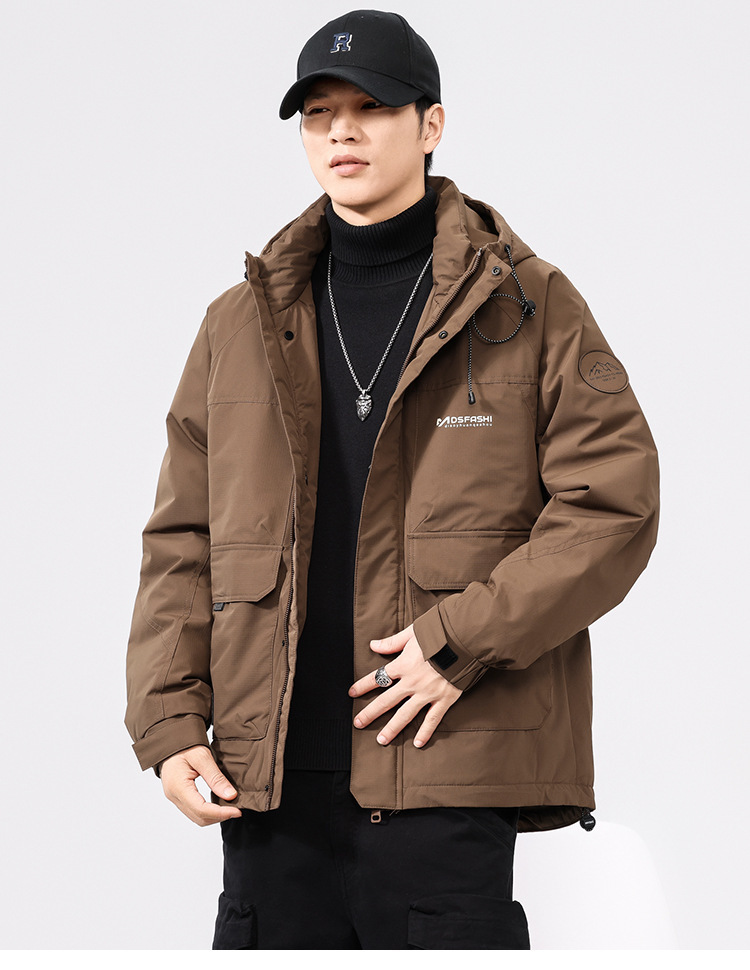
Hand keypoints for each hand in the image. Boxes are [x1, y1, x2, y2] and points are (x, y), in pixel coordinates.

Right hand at [160, 745, 242, 825]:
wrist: (171, 740)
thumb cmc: (184, 745)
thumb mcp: (202, 757)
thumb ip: (215, 777)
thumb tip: (230, 795)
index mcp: (178, 786)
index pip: (201, 809)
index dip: (221, 813)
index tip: (237, 811)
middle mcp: (174, 796)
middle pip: (198, 817)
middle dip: (219, 817)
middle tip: (236, 810)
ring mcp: (175, 797)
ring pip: (196, 817)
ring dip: (213, 816)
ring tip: (229, 808)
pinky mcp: (178, 796)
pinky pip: (193, 811)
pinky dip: (207, 811)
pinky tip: (218, 805)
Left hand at [349, 624, 461, 747]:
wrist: (464, 639)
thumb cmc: (439, 633)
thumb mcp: (412, 633)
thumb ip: (392, 642)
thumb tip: (373, 644)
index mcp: (403, 665)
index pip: (378, 677)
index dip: (363, 685)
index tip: (352, 693)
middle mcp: (412, 682)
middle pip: (386, 700)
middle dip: (370, 713)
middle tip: (358, 723)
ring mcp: (427, 693)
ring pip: (406, 714)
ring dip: (392, 728)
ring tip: (382, 740)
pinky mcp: (444, 699)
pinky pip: (432, 719)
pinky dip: (425, 732)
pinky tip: (417, 743)